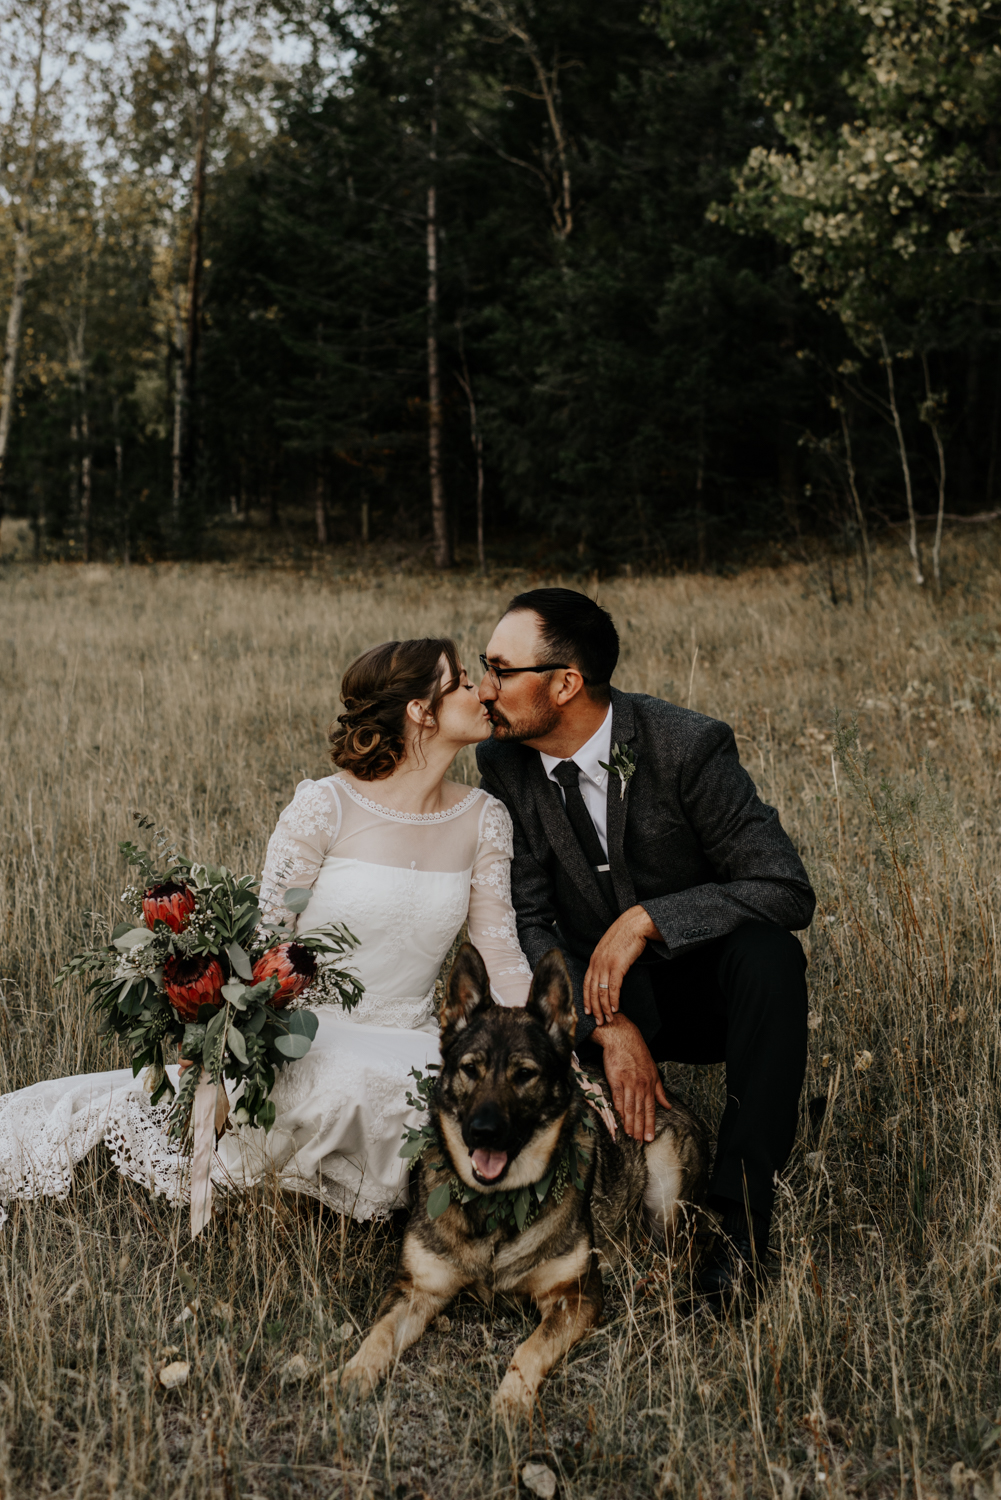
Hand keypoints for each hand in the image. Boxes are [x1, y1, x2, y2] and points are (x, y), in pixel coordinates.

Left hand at [584, 905, 659, 1024]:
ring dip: (604, 1007)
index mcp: (594, 959)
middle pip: (591, 990)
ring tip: (608, 1018)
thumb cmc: (625, 935)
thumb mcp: (610, 948)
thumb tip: (607, 972)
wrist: (634, 924)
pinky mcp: (618, 965)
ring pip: (601, 991)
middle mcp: (597, 962)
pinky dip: (614, 999)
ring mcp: (606, 964)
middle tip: (598, 1021)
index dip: (586, 999)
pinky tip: (615, 1008)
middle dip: (594, 1008)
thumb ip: (605, 960)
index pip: (586, 983)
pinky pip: (614, 987)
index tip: (587, 1011)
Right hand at [590, 1014, 669, 1142]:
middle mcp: (640, 1085)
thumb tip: (668, 1106)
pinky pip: (617, 1097)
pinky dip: (618, 1109)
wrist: (623, 1038)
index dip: (650, 1124)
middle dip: (640, 1128)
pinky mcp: (615, 1078)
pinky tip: (619, 1119)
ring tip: (629, 1135)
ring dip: (629, 1122)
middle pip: (640, 1111)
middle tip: (639, 1142)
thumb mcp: (654, 1072)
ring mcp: (627, 1082)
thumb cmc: (638, 1055)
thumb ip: (659, 1091)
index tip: (649, 1138)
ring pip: (629, 1107)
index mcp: (650, 1085)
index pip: (650, 1109)